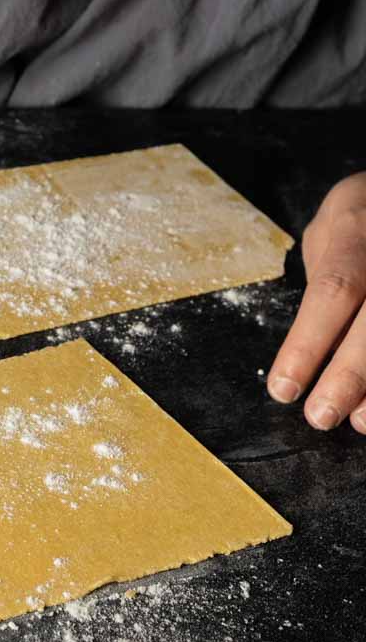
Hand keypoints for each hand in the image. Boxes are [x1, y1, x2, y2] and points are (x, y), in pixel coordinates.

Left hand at [268, 173, 365, 431]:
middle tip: (320, 417)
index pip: (332, 291)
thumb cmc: (363, 218)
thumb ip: (325, 281)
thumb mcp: (331, 231)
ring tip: (362, 423)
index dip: (307, 344)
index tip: (283, 388)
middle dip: (350, 375)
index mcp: (358, 231)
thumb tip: (315, 348)